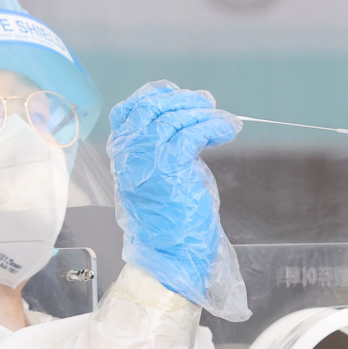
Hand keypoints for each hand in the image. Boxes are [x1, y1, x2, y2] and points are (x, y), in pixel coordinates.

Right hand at [108, 81, 248, 320]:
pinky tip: (226, 130)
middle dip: (183, 100)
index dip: (155, 95)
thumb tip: (182, 124)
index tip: (178, 94)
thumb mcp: (155, 178)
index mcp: (121, 155)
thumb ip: (157, 150)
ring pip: (174, 118)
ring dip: (203, 113)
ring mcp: (147, 160)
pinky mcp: (170, 168)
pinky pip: (192, 133)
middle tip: (207, 103)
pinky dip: (213, 126)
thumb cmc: (168, 222)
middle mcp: (128, 154)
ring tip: (222, 119)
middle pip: (152, 108)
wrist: (169, 255)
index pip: (129, 110)